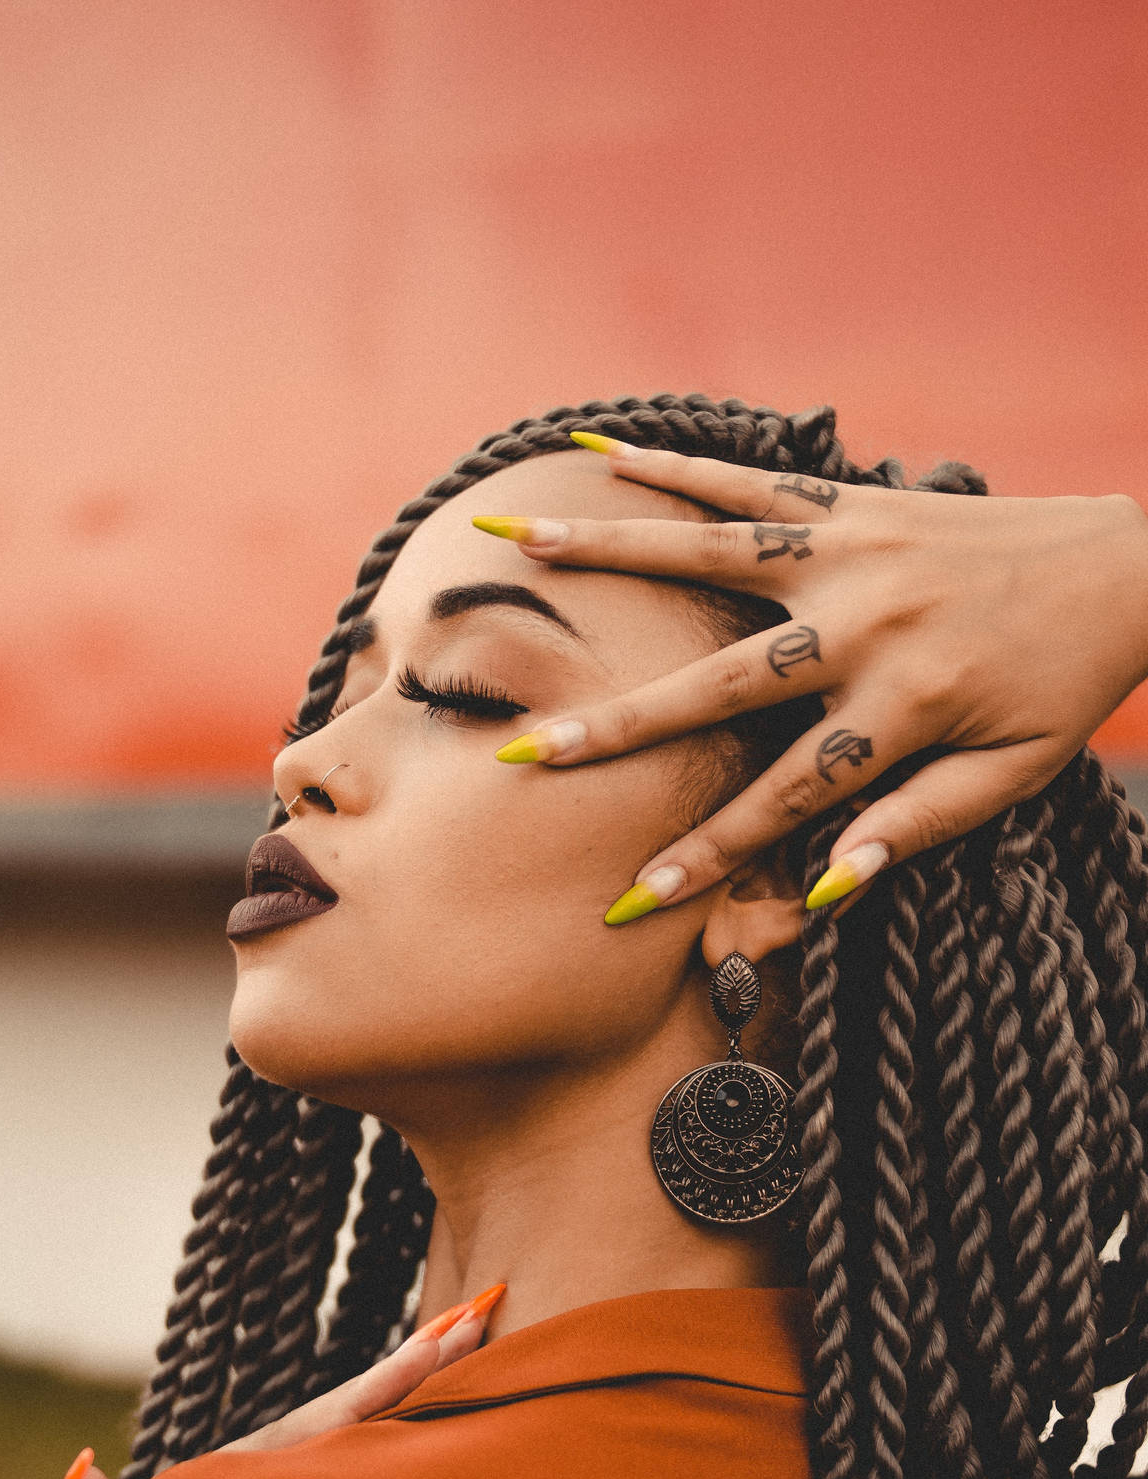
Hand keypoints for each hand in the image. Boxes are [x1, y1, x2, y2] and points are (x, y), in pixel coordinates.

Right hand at [479, 436, 1147, 916]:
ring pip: (712, 555)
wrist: (1131, 566)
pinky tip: (607, 453)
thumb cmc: (1065, 688)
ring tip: (519, 541)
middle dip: (616, 728)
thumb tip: (829, 882)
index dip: (707, 853)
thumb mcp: (1015, 776)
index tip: (630, 898)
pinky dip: (679, 467)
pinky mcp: (858, 504)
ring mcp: (856, 554)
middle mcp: (867, 628)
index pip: (785, 801)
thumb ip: (920, 826)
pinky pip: (755, 483)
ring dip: (610, 550)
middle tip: (525, 753)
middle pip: (718, 687)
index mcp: (905, 710)